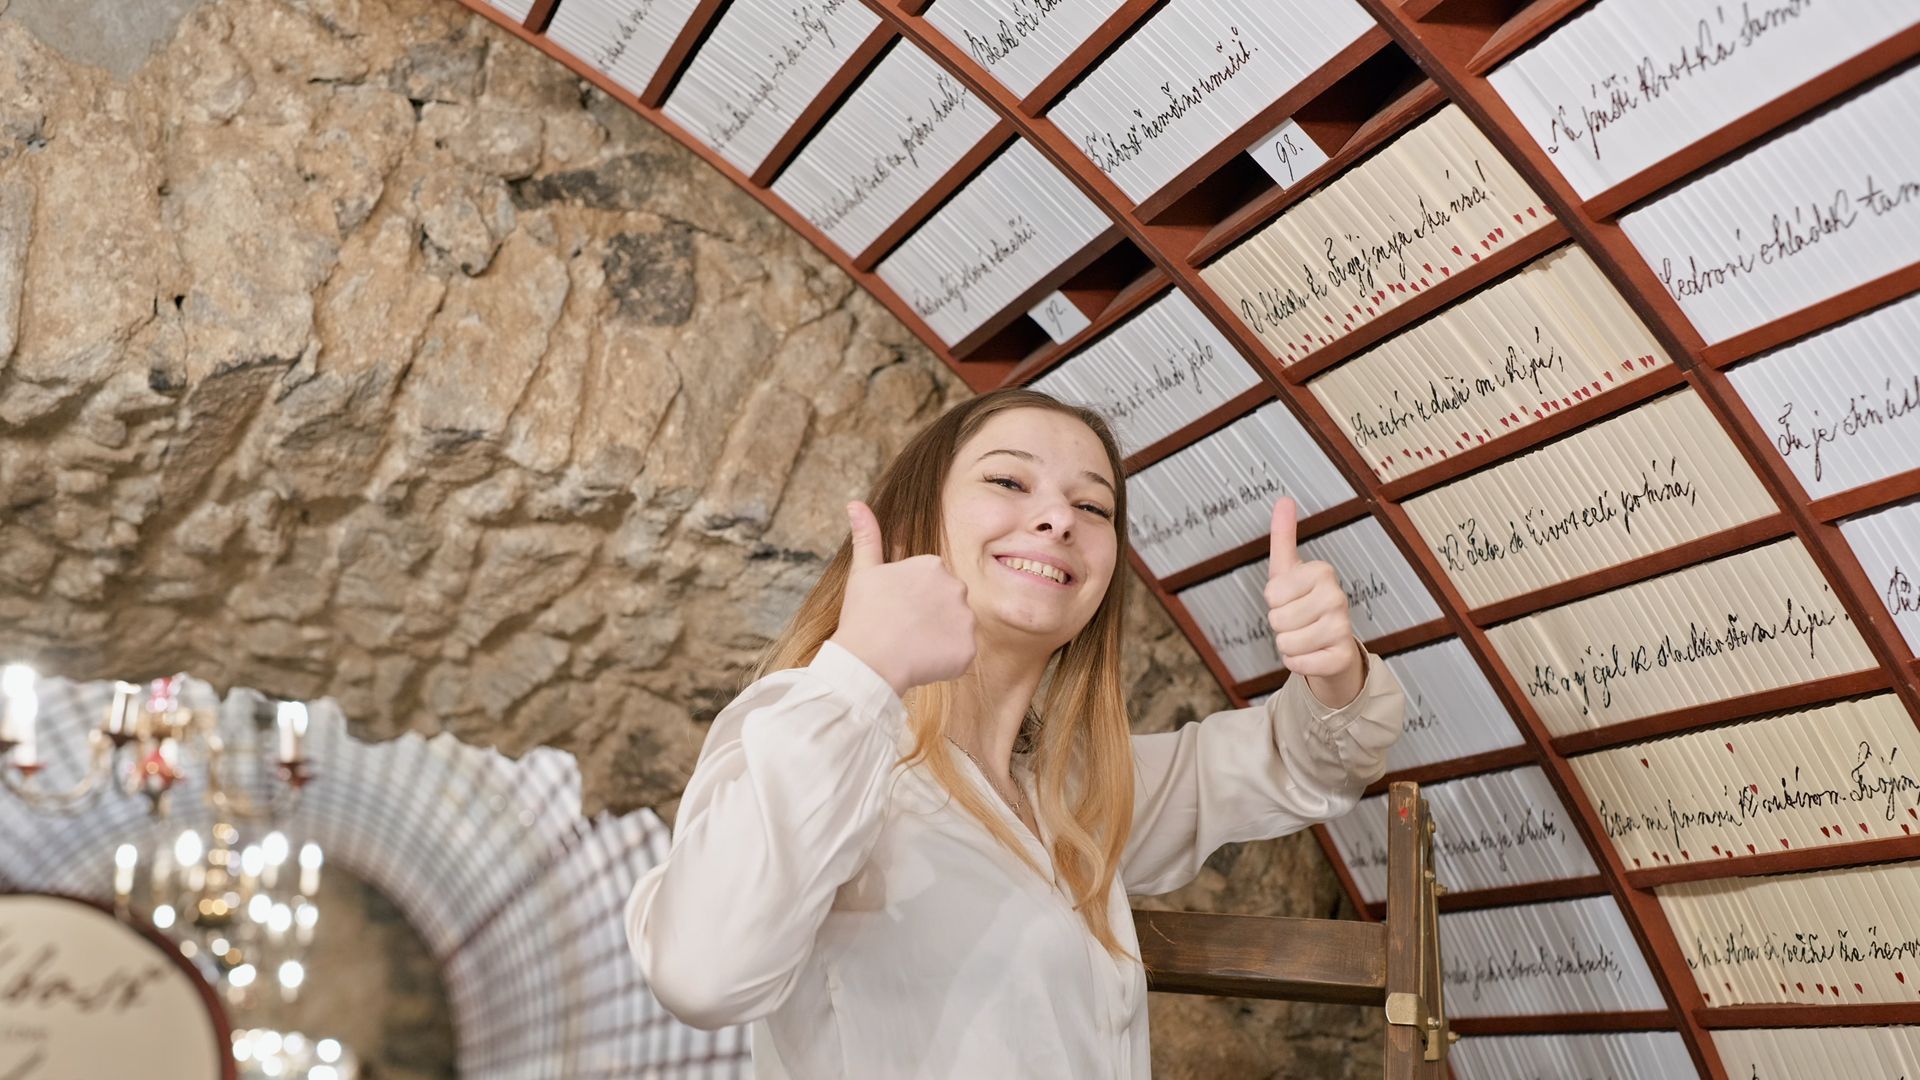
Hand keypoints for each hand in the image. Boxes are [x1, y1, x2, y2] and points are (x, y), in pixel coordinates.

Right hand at [827, 501, 977, 696]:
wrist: (869, 660)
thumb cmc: (864, 614)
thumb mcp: (863, 570)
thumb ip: (866, 536)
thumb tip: (854, 502)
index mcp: (933, 565)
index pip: (931, 583)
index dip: (912, 599)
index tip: (895, 610)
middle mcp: (957, 586)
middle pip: (947, 604)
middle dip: (930, 616)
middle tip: (902, 629)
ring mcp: (966, 618)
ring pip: (956, 629)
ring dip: (939, 639)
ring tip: (911, 647)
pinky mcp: (969, 649)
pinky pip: (960, 655)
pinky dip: (945, 661)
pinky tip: (922, 662)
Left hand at [1262, 498, 1365, 706]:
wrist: (1332, 649)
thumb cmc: (1304, 605)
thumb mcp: (1289, 570)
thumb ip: (1283, 536)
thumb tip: (1284, 500)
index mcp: (1322, 572)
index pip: (1271, 594)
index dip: (1275, 602)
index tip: (1292, 599)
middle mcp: (1337, 597)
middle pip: (1276, 620)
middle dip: (1281, 626)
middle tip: (1300, 622)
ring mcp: (1343, 628)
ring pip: (1285, 643)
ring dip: (1289, 646)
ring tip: (1306, 637)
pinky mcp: (1342, 657)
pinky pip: (1298, 664)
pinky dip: (1298, 664)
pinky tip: (1313, 655)